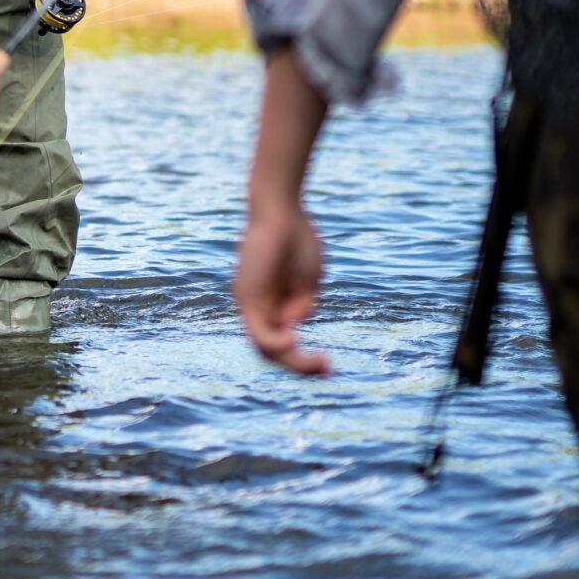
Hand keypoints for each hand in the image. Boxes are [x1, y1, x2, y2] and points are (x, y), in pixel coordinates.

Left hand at [233, 200, 330, 376]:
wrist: (280, 208)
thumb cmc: (297, 238)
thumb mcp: (307, 280)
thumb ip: (302, 305)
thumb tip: (294, 324)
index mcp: (272, 304)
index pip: (282, 343)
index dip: (304, 361)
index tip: (330, 367)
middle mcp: (257, 307)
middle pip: (273, 352)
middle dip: (301, 367)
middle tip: (328, 370)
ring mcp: (250, 303)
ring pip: (265, 348)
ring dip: (293, 360)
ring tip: (319, 361)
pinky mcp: (248, 297)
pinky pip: (259, 332)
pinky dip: (276, 343)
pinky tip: (294, 342)